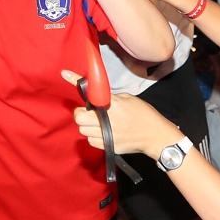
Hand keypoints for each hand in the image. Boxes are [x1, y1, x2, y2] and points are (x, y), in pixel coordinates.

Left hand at [65, 73, 179, 156]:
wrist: (155, 135)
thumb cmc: (145, 115)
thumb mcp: (129, 99)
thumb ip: (111, 99)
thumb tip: (99, 99)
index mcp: (112, 104)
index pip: (90, 90)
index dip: (75, 81)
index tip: (64, 73)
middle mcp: (106, 119)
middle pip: (79, 117)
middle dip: (82, 114)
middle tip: (89, 113)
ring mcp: (106, 134)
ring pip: (82, 130)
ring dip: (87, 126)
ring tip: (99, 124)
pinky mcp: (107, 146)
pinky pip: (90, 141)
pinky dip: (94, 137)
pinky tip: (104, 133)